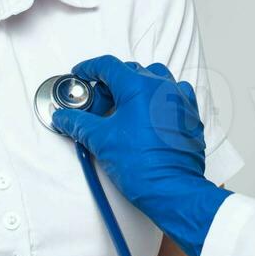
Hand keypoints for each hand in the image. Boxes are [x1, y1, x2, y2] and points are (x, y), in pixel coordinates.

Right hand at [50, 55, 231, 255]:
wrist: (172, 189)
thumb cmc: (143, 165)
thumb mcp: (100, 140)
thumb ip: (78, 123)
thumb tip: (64, 117)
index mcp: (139, 86)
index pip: (108, 65)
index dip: (89, 68)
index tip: (80, 74)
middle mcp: (162, 87)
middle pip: (129, 72)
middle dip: (109, 86)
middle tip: (96, 107)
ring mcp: (180, 99)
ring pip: (153, 80)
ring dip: (135, 90)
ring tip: (122, 111)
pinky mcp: (190, 115)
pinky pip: (173, 95)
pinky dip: (157, 100)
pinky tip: (148, 117)